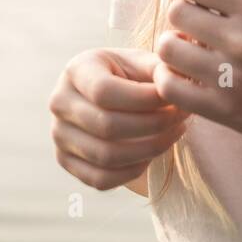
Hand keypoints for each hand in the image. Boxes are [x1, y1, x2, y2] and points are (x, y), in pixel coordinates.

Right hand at [49, 47, 191, 190]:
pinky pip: (101, 179)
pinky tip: (154, 153)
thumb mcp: (142, 62)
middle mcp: (60, 102)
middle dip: (154, 125)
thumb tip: (174, 81)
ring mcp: (59, 135)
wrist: (111, 96)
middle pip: (107, 126)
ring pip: (106, 156)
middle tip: (182, 118)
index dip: (144, 99)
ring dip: (149, 148)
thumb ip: (160, 69)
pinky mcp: (66, 161)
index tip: (174, 99)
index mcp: (77, 70)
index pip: (104, 91)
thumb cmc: (132, 76)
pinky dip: (133, 170)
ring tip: (174, 133)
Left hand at [154, 0, 241, 156]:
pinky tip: (184, 78)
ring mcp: (233, 76)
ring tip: (188, 54)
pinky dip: (168, 80)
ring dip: (173, 49)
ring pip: (167, 48)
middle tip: (192, 28)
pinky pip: (169, 86)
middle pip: (175, 13)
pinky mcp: (223, 110)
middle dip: (179, 18)